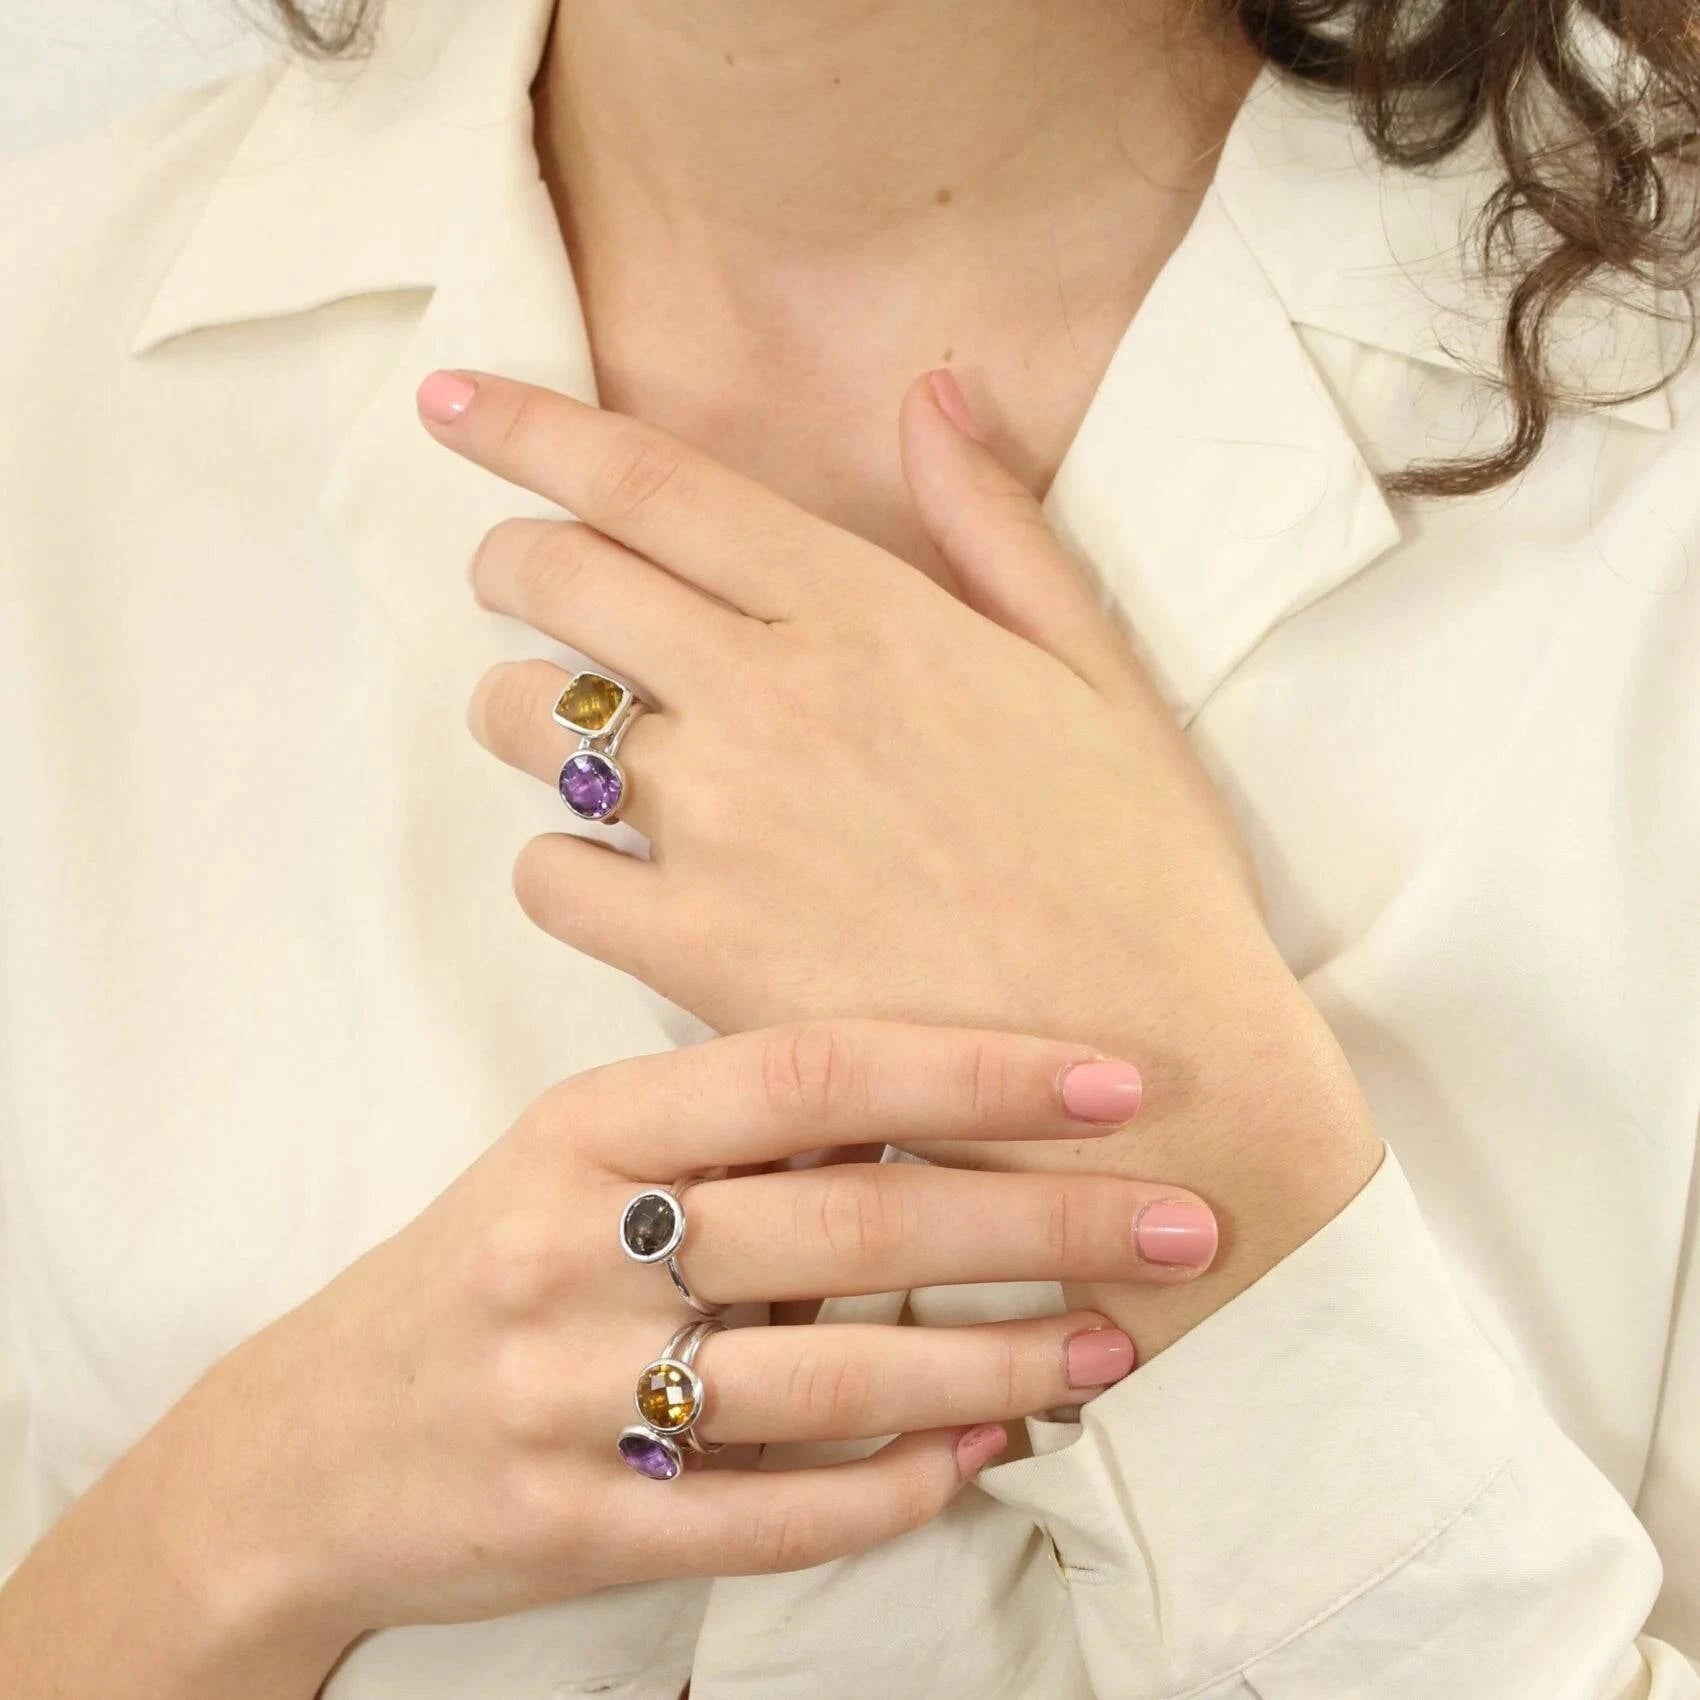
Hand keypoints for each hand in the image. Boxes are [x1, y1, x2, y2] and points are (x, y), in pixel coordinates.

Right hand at [0, 1022, 1216, 1687]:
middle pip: (849, 1226)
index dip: (968, 1072)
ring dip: (994, 1368)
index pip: (806, 1073)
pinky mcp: (572, 1528)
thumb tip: (932, 1107)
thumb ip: (726, 1133)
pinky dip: (889, 1487)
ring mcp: (567, 1398)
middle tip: (1180, 1221)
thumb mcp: (569, 1160)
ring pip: (828, 1381)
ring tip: (1114, 1349)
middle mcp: (570, 1249)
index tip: (1109, 1076)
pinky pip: (765, 1512)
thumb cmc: (476, 1270)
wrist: (302, 1450)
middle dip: (1037, 1222)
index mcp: (580, 1126)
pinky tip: (978, 1457)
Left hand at [420, 368, 1381, 1352]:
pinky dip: (560, 864)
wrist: (1154, 1071)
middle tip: (517, 578)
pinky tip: (618, 877)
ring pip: (524, 724)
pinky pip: (549, 878)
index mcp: (864, 608)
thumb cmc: (1138, 869)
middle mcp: (769, 694)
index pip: (646, 481)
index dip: (525, 426)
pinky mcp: (695, 953)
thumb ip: (993, 523)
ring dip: (524, 714)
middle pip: (555, 579)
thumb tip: (932, 390)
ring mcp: (721, 825)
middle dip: (510, 560)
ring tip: (579, 745)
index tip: (446, 401)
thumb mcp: (1096, 669)